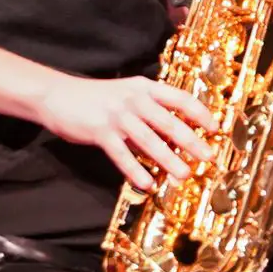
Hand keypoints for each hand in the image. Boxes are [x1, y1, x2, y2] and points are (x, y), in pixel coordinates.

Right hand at [36, 73, 213, 193]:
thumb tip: (176, 134)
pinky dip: (135, 170)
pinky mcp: (100, 132)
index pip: (180, 98)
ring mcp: (117, 115)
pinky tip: (147, 184)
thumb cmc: (98, 98)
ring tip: (184, 174)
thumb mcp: (127, 95)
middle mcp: (134, 99)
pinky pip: (122, 155)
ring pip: (149, 140)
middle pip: (169, 121)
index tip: (215, 128)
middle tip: (208, 157)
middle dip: (191, 141)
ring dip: (168, 159)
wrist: (58, 95)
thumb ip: (150, 110)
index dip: (200, 113)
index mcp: (145, 88)